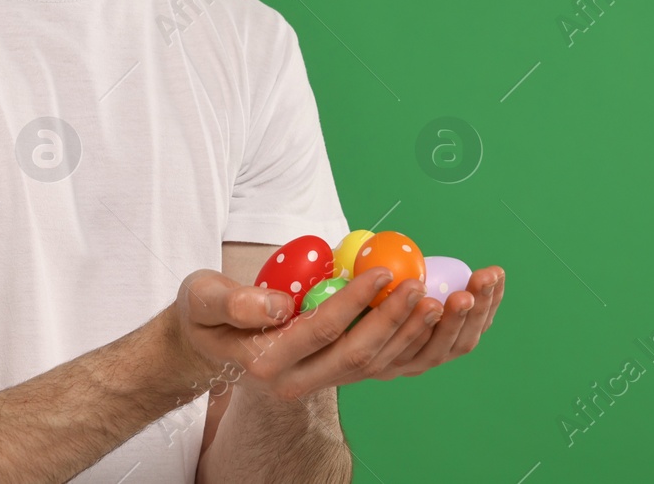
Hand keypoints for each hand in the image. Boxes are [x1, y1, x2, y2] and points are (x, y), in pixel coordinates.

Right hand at [170, 262, 504, 401]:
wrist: (214, 341)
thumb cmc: (206, 313)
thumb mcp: (203, 300)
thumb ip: (234, 302)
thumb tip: (278, 305)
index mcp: (270, 363)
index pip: (321, 333)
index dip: (355, 303)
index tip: (382, 272)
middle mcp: (302, 381)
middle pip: (362, 357)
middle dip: (397, 321)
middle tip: (424, 286)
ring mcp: (327, 380)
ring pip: (386, 365)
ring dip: (423, 333)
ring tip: (450, 297)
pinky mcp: (345, 370)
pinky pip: (394, 361)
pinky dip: (425, 337)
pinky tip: (450, 307)